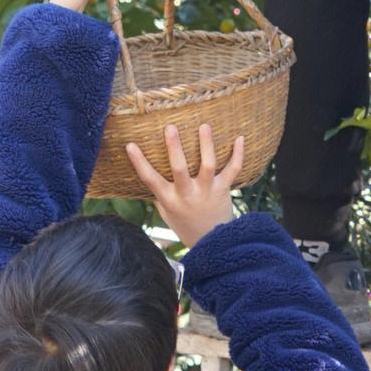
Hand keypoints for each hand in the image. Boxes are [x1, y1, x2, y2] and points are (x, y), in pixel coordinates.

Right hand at [126, 123, 244, 248]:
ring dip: (206, 144)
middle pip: (179, 168)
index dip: (139, 162)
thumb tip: (146, 171)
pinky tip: (240, 138)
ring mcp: (207, 191)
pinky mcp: (223, 190)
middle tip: (170, 127)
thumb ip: (159, 194)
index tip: (130, 145)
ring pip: (207, 165)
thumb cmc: (185, 225)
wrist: (212, 245)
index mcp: (169, 199)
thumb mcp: (167, 213)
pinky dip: (238, 155)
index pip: (150, 179)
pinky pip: (233, 170)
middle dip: (174, 147)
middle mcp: (187, 194)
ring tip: (204, 126)